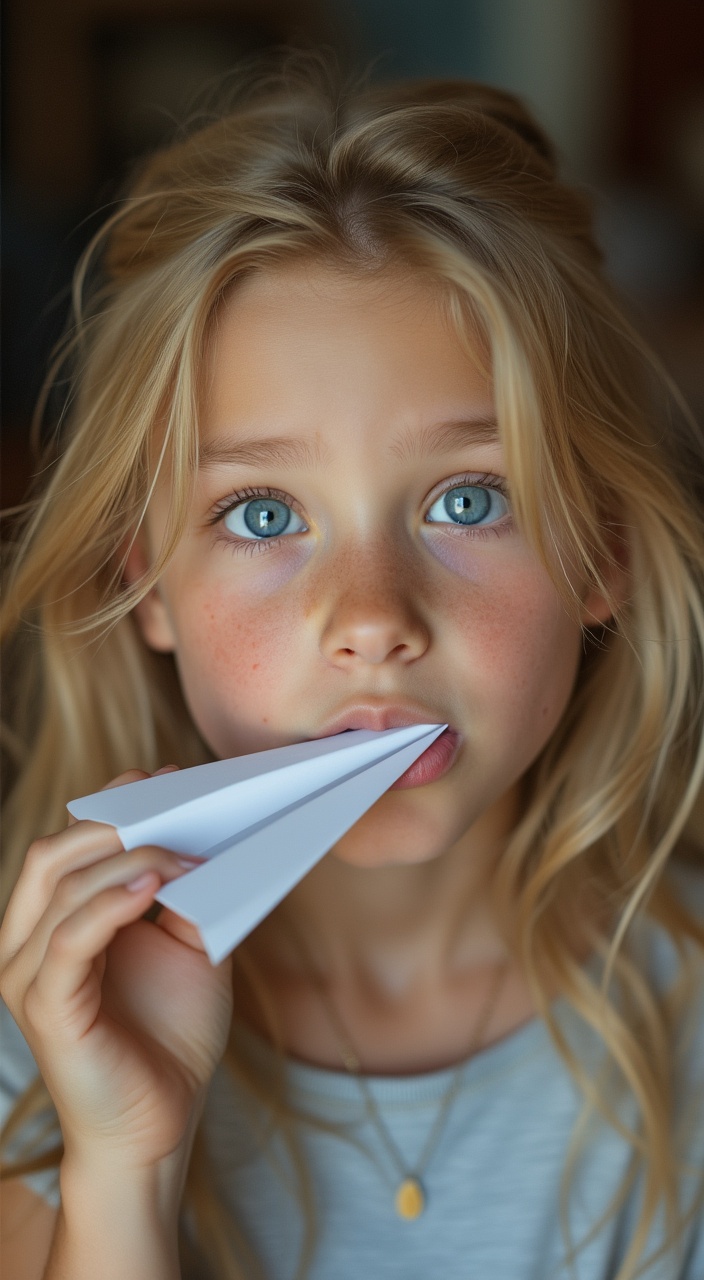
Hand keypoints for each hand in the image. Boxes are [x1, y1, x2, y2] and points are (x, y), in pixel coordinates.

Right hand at [0, 769, 233, 1172]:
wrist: (161, 1125)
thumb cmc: (170, 1037)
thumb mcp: (186, 946)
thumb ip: (184, 895)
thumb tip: (205, 834)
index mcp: (54, 923)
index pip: (66, 846)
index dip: (109, 806)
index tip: (165, 778)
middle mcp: (28, 944)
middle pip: (51, 854)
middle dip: (111, 820)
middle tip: (172, 799)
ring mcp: (30, 976)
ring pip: (59, 886)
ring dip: (125, 858)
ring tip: (182, 849)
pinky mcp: (47, 1007)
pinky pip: (71, 938)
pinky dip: (111, 902)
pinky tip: (154, 884)